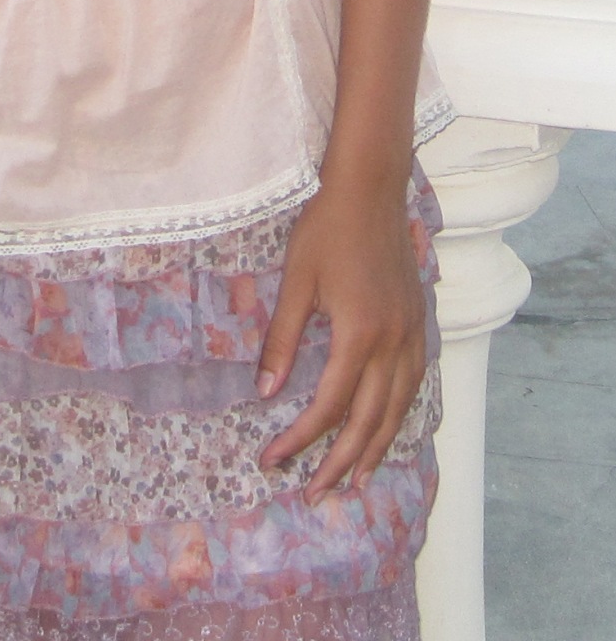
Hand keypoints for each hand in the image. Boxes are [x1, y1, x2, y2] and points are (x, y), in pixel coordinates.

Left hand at [256, 182, 425, 502]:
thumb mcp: (295, 282)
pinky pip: (415, 383)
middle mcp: (394, 343)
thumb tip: (264, 392)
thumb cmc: (326, 228)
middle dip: (340, 462)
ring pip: (399, 408)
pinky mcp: (419, 321)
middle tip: (315, 494)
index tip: (273, 459)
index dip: (300, 439)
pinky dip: (400, 413)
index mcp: (360, 335)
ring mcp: (413, 333)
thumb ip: (282, 339)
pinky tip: (387, 425)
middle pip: (369, 421)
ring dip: (377, 447)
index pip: (329, 407)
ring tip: (356, 478)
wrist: (370, 188)